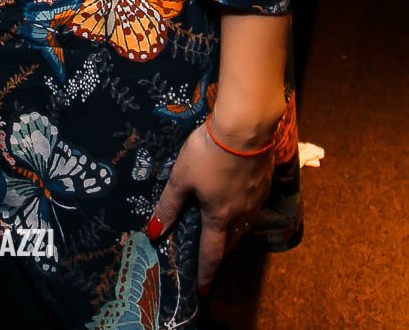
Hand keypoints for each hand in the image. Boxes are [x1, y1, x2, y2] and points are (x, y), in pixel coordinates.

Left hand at [147, 120, 274, 294]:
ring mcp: (256, 198)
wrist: (245, 129)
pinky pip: (253, 206)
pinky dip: (244, 212)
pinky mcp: (265, 182)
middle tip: (212, 259)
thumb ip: (169, 205)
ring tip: (225, 235)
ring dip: (234, 234)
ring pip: (245, 225)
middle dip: (221, 253)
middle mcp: (240, 213)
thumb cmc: (208, 152)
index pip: (211, 253)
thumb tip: (154, 233)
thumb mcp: (181, 177)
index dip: (206, 273)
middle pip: (231, 241)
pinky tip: (241, 201)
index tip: (203, 291)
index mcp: (218, 216)